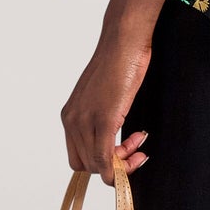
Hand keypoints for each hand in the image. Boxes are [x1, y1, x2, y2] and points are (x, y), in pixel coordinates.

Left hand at [61, 22, 151, 183]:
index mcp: (70, 115)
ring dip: (121, 164)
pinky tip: (137, 155)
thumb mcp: (102, 97)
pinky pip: (105, 158)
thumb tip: (110, 142)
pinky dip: (118, 167)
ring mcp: (86, 121)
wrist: (124, 42)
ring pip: (96, 164)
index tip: (123, 153)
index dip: (101, 163)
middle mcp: (72, 120)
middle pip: (85, 164)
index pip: (78, 156)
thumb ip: (99, 118)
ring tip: (139, 145)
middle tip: (134, 151)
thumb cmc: (119, 64)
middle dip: (112, 165)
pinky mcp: (103, 119)